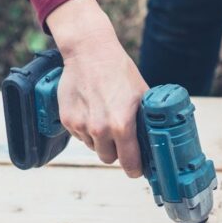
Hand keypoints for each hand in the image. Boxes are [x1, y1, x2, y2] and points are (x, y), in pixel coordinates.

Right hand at [46, 0, 147, 176]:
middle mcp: (100, 129)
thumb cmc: (119, 71)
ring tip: (105, 117)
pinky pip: (79, 136)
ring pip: (93, 147)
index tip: (137, 170)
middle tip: (121, 139)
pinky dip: (86, 129)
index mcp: (122, 125)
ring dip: (100, 140)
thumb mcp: (142, 94)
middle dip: (116, 152)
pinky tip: (92, 110)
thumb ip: (145, 119)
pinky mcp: (67, 120)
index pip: (129, 162)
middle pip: (109, 158)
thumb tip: (155, 137)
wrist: (90, 53)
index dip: (135, 169)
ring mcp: (81, 126)